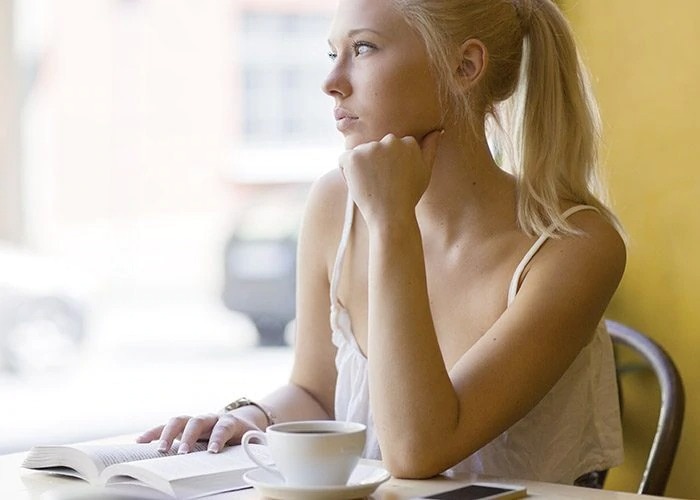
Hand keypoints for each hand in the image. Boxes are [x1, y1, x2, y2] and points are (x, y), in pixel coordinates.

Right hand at [136, 410, 261, 453]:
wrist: (241, 419)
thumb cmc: (247, 434)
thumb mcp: (256, 440)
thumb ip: (257, 447)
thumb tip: (264, 458)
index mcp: (230, 422)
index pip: (224, 427)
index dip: (218, 437)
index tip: (213, 451)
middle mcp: (210, 418)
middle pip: (198, 421)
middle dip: (190, 436)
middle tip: (184, 453)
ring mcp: (195, 420)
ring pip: (179, 420)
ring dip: (168, 434)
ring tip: (160, 450)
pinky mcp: (183, 426)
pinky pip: (166, 427)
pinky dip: (153, 433)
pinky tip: (140, 443)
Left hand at [338, 129, 442, 226]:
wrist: (391, 216)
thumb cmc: (409, 196)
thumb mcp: (425, 171)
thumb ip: (430, 149)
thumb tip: (437, 130)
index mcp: (407, 142)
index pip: (390, 148)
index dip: (389, 165)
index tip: (392, 180)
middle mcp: (390, 140)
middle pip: (375, 148)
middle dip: (375, 163)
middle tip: (382, 185)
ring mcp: (371, 148)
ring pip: (359, 154)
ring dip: (361, 168)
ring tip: (371, 186)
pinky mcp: (354, 157)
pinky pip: (343, 160)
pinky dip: (346, 173)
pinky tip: (358, 185)